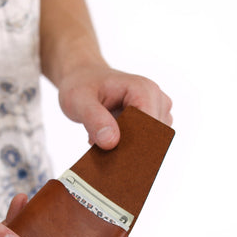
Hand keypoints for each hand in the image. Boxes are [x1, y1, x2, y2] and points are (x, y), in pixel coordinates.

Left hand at [58, 62, 172, 149]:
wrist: (83, 79)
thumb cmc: (82, 86)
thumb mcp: (78, 100)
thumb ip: (94, 120)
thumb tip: (111, 142)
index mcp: (143, 90)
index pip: (149, 128)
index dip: (134, 146)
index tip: (113, 157)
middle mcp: (156, 100)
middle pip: (152, 138)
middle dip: (128, 150)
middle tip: (101, 150)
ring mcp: (158, 111)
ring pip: (150, 144)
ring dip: (126, 149)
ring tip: (101, 137)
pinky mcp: (153, 122)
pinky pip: (145, 144)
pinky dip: (126, 147)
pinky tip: (107, 138)